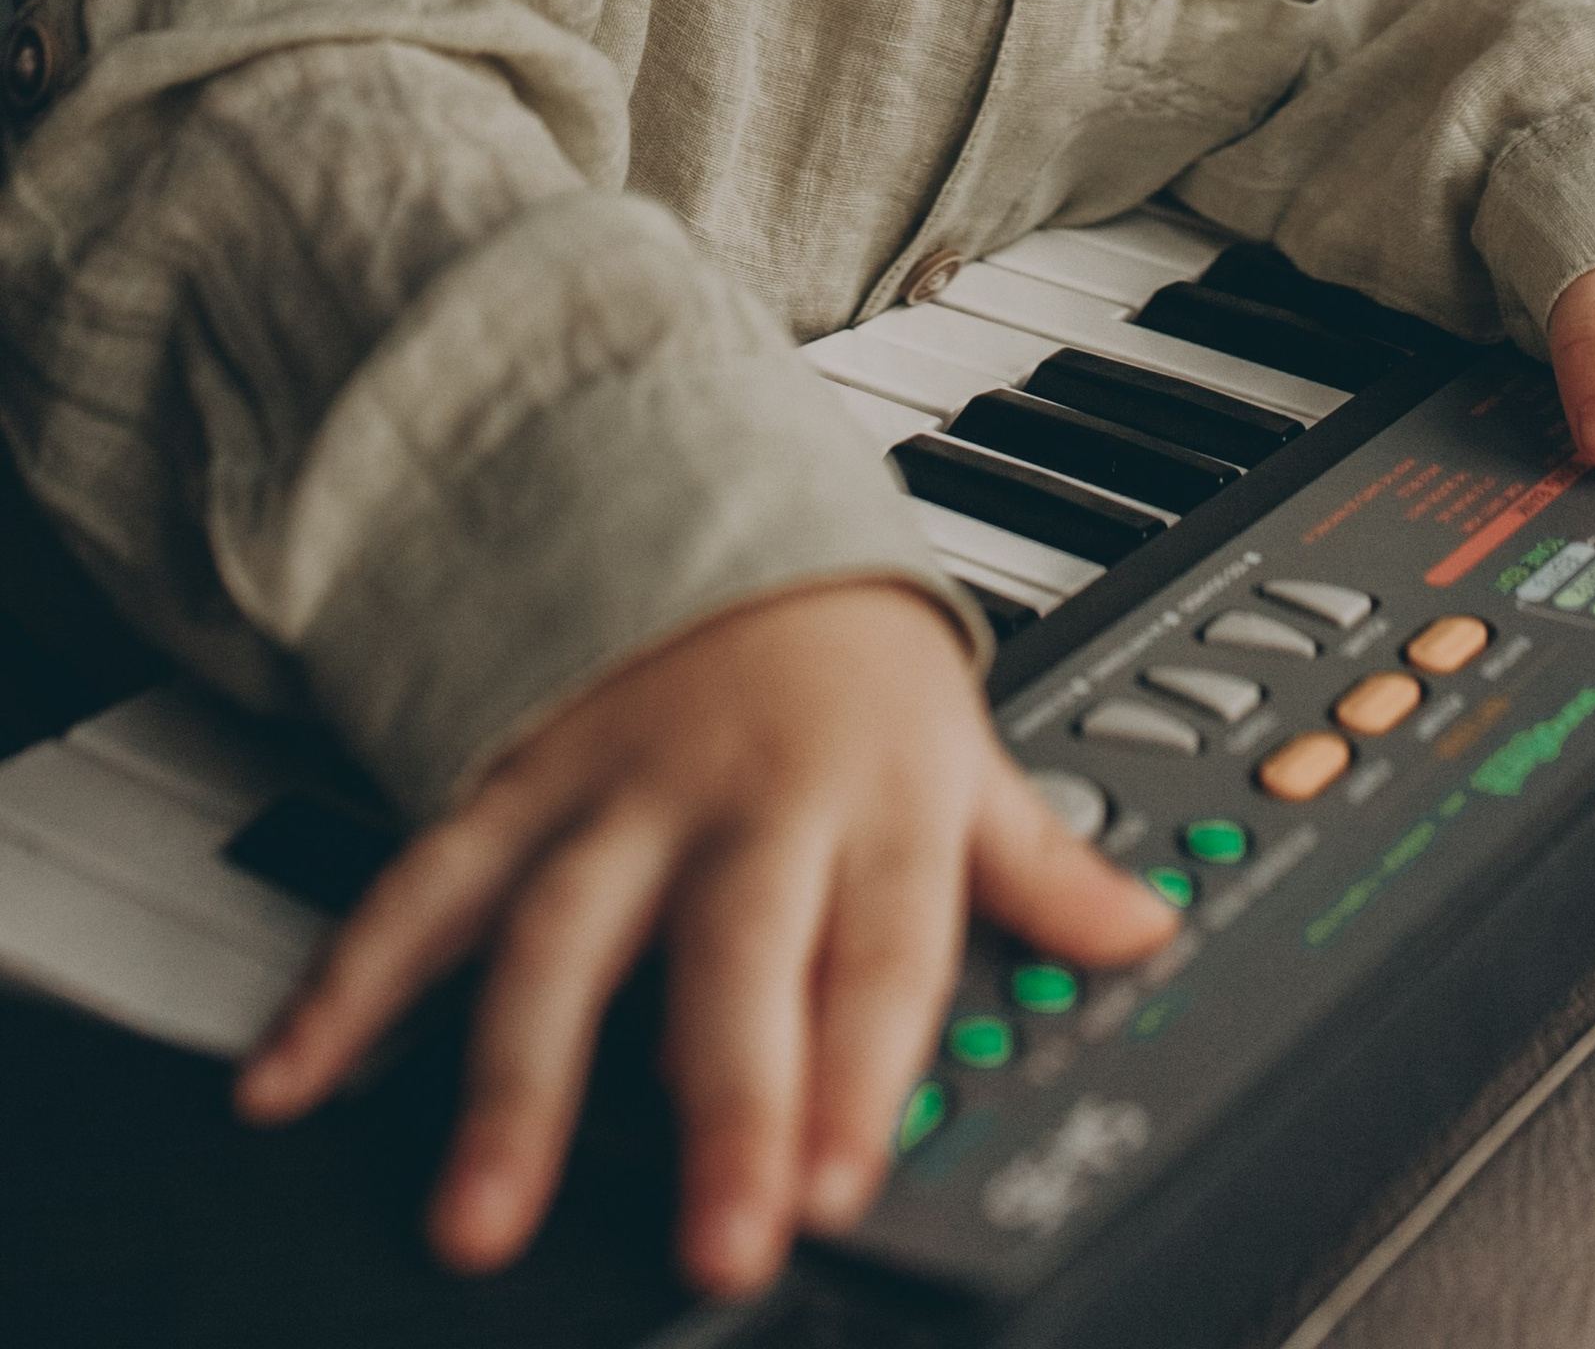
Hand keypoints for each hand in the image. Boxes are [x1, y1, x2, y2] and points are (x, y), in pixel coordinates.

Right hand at [234, 579, 1173, 1294]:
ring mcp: (617, 796)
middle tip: (717, 1238)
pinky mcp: (513, 790)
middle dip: (724, 1102)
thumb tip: (1147, 931)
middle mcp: (744, 801)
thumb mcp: (964, 748)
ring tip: (479, 1215)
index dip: (868, 1065)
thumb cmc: (855, 666)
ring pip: (559, 939)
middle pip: (732, 959)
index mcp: (877, 796)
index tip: (850, 1182)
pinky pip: (422, 888)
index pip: (883, 945)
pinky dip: (348, 983)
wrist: (721, 512)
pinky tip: (291, 1081)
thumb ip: (1042, 859)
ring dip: (513, 1081)